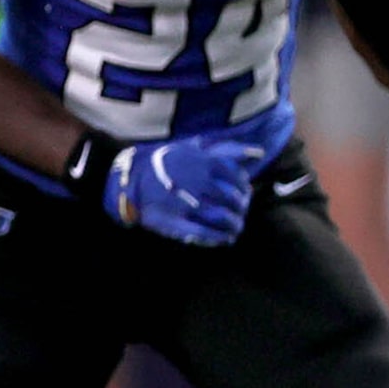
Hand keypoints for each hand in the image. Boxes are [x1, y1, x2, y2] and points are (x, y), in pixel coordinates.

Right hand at [103, 106, 293, 246]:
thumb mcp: (193, 148)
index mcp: (205, 163)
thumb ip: (227, 150)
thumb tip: (258, 153)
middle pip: (233, 201)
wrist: (130, 179)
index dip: (244, 190)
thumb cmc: (166, 162)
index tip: (244, 195)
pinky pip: (203, 234)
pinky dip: (218, 238)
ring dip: (234, 225)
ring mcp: (186, 204)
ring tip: (235, 228)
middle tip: (240, 213)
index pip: (238, 180)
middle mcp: (198, 183)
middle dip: (241, 209)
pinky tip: (225, 239)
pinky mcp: (174, 222)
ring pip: (222, 218)